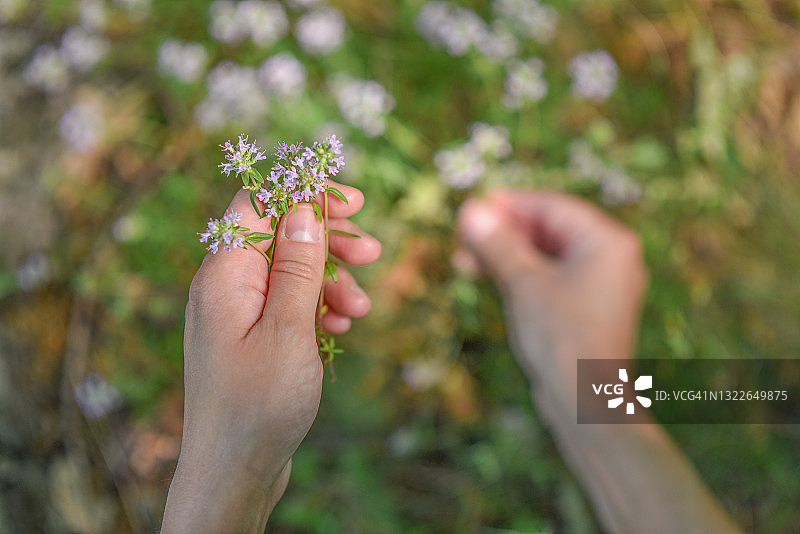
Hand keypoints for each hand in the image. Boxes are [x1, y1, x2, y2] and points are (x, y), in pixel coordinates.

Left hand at [162, 182, 381, 533]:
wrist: (232, 473)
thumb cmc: (257, 404)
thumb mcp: (288, 328)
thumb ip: (297, 265)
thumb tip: (304, 208)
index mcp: (225, 274)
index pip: (259, 203)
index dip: (305, 194)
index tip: (354, 202)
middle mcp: (226, 287)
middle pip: (280, 235)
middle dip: (329, 240)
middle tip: (373, 252)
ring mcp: (239, 314)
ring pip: (290, 273)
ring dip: (331, 280)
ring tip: (362, 308)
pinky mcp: (253, 338)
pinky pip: (288, 305)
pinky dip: (318, 308)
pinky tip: (341, 326)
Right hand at [457, 189, 646, 405]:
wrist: (584, 402)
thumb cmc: (561, 336)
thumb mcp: (523, 283)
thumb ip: (498, 243)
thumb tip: (470, 210)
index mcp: (607, 242)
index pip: (552, 207)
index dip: (509, 205)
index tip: (473, 208)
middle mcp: (611, 258)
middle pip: (548, 230)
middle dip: (503, 234)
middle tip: (462, 239)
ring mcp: (600, 285)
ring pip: (545, 255)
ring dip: (506, 256)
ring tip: (465, 262)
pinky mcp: (586, 308)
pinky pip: (550, 278)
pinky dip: (521, 276)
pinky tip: (489, 278)